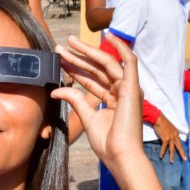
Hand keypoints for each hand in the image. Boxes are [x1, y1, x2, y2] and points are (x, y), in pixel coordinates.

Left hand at [52, 34, 144, 170]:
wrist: (119, 155)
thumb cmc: (107, 142)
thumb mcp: (86, 117)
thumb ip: (75, 100)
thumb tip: (57, 90)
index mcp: (112, 99)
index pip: (91, 79)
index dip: (75, 69)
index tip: (59, 61)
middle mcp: (121, 91)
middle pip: (97, 69)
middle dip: (78, 57)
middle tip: (61, 47)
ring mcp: (128, 88)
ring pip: (107, 63)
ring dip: (89, 51)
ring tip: (71, 42)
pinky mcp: (133, 87)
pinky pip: (129, 62)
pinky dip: (121, 47)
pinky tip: (110, 35)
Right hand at [153, 113, 185, 162]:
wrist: (159, 119)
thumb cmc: (163, 123)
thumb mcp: (169, 129)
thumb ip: (170, 134)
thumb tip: (169, 139)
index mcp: (176, 133)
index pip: (179, 143)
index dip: (180, 148)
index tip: (182, 153)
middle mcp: (175, 136)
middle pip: (179, 146)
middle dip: (182, 153)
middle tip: (184, 159)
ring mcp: (171, 137)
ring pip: (172, 148)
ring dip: (171, 155)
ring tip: (172, 161)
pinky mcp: (165, 138)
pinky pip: (164, 147)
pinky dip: (162, 151)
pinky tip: (161, 156)